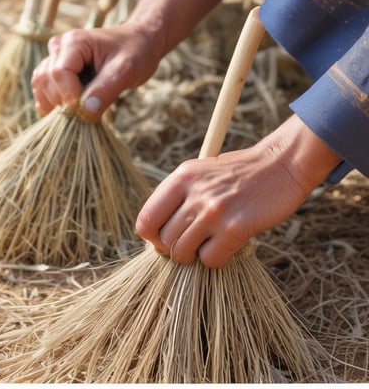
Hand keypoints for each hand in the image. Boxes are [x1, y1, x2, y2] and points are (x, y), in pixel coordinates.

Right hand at [31, 23, 160, 120]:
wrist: (139, 44)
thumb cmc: (135, 52)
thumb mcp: (126, 70)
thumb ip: (106, 89)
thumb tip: (86, 112)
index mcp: (75, 42)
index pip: (59, 73)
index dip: (70, 96)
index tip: (89, 109)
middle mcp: (59, 47)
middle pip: (45, 80)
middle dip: (63, 102)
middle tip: (88, 112)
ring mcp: (55, 58)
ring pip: (40, 85)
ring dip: (55, 104)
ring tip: (80, 111)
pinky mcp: (58, 71)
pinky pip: (44, 89)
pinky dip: (53, 103)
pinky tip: (72, 111)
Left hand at [136, 115, 341, 267]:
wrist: (281, 165)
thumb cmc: (239, 174)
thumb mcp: (201, 172)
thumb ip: (178, 197)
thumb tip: (157, 234)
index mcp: (181, 178)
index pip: (145, 220)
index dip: (152, 238)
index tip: (166, 240)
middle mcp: (194, 193)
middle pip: (164, 241)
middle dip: (176, 249)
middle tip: (194, 243)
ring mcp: (213, 211)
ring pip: (182, 254)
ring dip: (195, 256)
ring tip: (211, 242)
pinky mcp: (235, 228)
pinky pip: (209, 260)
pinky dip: (216, 258)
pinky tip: (227, 244)